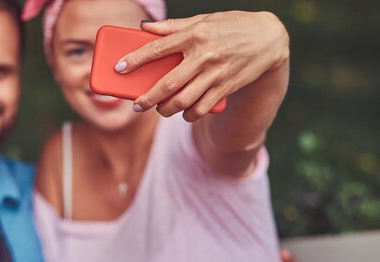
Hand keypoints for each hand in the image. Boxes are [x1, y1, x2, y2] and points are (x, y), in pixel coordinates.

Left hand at [117, 11, 288, 120]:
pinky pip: (202, 108)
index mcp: (195, 34)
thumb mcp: (203, 21)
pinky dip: (189, 114)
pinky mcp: (226, 88)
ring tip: (159, 109)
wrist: (269, 39)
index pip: (158, 48)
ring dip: (167, 110)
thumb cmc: (229, 27)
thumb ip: (173, 27)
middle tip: (136, 104)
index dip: (136, 59)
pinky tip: (183, 113)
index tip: (119, 68)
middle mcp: (204, 55)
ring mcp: (216, 74)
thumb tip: (143, 28)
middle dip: (148, 98)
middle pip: (168, 83)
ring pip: (184, 100)